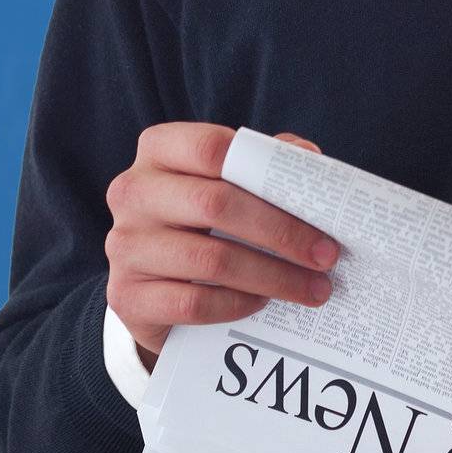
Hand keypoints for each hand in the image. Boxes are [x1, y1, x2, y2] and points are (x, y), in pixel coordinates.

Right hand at [105, 123, 340, 367]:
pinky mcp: (126, 295)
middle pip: (216, 204)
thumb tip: (308, 158)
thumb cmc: (202, 218)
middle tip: (326, 255)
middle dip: (282, 232)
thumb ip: (264, 161)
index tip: (317, 204)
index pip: (213, 148)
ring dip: (273, 276)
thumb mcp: (228, 180)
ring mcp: (125, 245)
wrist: (152, 281)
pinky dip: (237, 304)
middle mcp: (134, 191)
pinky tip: (263, 303)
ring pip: (210, 259)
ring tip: (312, 288)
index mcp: (160, 149)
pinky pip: (193, 303)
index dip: (269, 173)